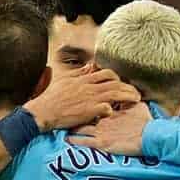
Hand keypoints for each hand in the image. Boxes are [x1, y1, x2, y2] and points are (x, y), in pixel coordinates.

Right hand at [24, 67, 141, 131]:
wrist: (43, 111)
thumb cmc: (51, 96)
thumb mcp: (64, 79)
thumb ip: (78, 73)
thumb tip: (89, 67)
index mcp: (83, 78)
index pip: (105, 73)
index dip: (117, 77)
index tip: (122, 83)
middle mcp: (88, 86)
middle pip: (114, 82)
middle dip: (127, 87)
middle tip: (136, 92)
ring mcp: (89, 98)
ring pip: (114, 93)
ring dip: (127, 96)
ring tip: (136, 100)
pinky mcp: (89, 110)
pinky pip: (106, 108)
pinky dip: (113, 109)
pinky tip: (118, 112)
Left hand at [68, 102, 152, 155]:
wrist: (150, 136)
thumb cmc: (146, 122)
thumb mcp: (137, 106)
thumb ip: (128, 100)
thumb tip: (126, 94)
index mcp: (110, 108)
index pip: (93, 102)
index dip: (84, 102)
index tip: (75, 100)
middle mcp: (103, 118)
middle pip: (83, 113)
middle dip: (74, 113)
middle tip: (64, 111)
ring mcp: (101, 130)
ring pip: (81, 126)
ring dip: (72, 126)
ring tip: (63, 125)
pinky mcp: (102, 143)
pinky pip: (84, 141)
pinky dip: (74, 140)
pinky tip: (66, 139)